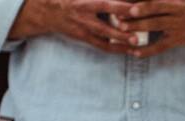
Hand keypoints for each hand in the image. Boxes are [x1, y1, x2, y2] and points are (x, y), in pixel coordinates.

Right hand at [17, 0, 135, 52]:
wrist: (47, 10)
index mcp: (84, 1)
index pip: (105, 4)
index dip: (120, 8)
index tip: (135, 8)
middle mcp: (84, 15)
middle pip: (104, 24)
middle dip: (121, 30)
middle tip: (136, 34)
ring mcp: (84, 27)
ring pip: (105, 37)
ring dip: (121, 41)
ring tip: (137, 43)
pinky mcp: (84, 37)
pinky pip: (102, 46)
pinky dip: (116, 49)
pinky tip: (130, 50)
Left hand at [117, 0, 184, 58]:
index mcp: (174, 0)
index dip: (141, 1)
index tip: (124, 0)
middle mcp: (175, 11)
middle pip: (152, 11)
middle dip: (134, 13)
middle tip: (117, 15)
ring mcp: (176, 26)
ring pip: (154, 26)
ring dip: (137, 28)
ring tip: (121, 30)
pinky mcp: (178, 40)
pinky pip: (160, 46)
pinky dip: (147, 50)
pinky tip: (135, 53)